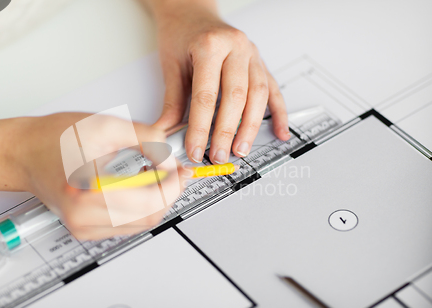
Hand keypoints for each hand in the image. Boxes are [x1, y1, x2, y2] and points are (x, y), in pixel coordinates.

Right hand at [18, 113, 184, 239]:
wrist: (23, 153)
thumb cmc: (52, 138)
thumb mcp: (105, 126)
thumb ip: (146, 138)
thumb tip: (170, 156)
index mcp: (88, 192)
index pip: (150, 202)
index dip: (172, 185)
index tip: (178, 168)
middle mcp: (84, 217)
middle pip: (150, 217)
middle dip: (168, 192)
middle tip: (173, 169)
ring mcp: (84, 227)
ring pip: (142, 224)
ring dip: (157, 200)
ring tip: (153, 174)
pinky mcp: (86, 229)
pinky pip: (128, 225)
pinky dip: (142, 207)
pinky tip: (139, 185)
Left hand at [151, 1, 289, 163]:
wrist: (192, 12)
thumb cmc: (181, 34)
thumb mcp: (171, 66)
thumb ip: (172, 102)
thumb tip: (167, 133)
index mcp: (210, 46)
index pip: (206, 95)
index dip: (201, 128)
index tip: (195, 149)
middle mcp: (236, 48)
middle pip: (236, 97)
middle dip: (227, 131)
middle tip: (219, 154)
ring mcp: (252, 55)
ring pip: (258, 95)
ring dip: (251, 126)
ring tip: (241, 149)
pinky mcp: (260, 62)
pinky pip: (273, 89)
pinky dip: (278, 113)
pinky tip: (279, 131)